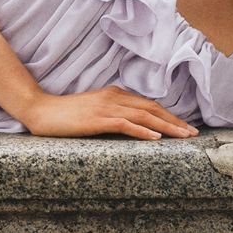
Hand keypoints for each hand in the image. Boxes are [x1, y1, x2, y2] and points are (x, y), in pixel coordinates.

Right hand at [19, 87, 198, 138]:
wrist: (40, 110)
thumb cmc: (66, 114)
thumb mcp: (94, 110)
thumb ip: (112, 113)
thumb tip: (133, 125)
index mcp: (115, 94)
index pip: (149, 104)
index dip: (168, 115)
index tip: (184, 126)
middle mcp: (114, 97)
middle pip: (152, 108)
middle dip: (175, 121)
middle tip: (192, 133)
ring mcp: (106, 107)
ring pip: (144, 116)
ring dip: (166, 126)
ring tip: (183, 136)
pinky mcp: (97, 119)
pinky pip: (125, 124)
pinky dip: (143, 130)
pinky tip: (156, 138)